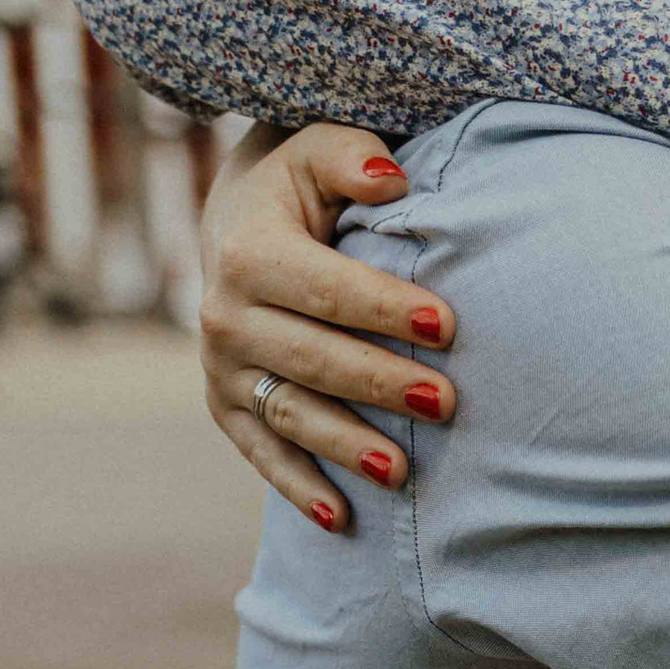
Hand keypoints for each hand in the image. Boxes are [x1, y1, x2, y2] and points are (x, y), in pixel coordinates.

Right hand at [201, 121, 454, 530]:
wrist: (240, 222)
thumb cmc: (302, 185)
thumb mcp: (320, 149)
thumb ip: (354, 156)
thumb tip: (392, 177)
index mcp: (248, 252)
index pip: (326, 289)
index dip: (386, 309)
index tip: (448, 326)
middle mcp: (223, 314)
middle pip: (312, 358)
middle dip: (379, 384)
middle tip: (445, 404)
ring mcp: (221, 368)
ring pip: (289, 413)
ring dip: (344, 446)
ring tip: (401, 472)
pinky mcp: (225, 405)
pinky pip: (261, 451)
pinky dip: (296, 487)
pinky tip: (340, 519)